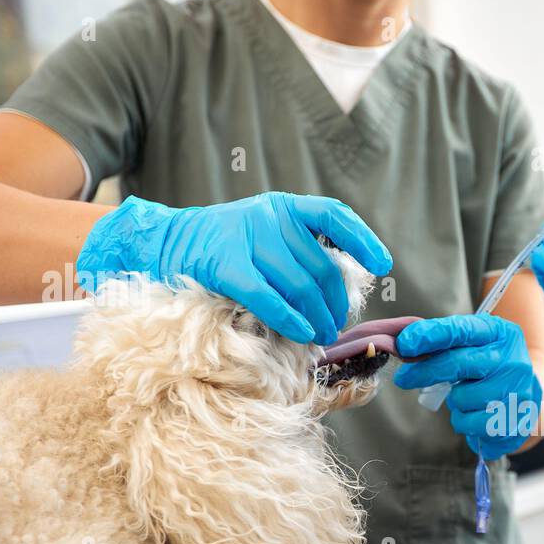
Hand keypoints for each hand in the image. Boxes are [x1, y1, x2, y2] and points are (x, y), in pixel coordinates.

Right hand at [76, 192, 392, 344]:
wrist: (162, 245)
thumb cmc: (224, 251)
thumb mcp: (264, 237)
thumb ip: (298, 252)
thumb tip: (343, 290)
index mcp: (283, 207)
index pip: (333, 215)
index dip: (362, 239)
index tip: (381, 265)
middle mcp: (269, 217)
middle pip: (320, 266)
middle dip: (335, 302)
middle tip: (337, 326)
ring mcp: (246, 238)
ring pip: (299, 285)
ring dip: (317, 317)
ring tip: (321, 336)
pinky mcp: (224, 265)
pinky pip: (268, 297)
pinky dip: (289, 319)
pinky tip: (302, 334)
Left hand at [394, 314, 541, 459]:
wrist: (527, 397)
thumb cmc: (490, 369)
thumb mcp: (475, 347)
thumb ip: (445, 344)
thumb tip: (405, 345)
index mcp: (502, 334)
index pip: (462, 330)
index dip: (431, 335)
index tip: (405, 343)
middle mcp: (514, 360)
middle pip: (458, 363)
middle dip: (425, 371)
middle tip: (404, 378)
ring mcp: (517, 392)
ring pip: (462, 398)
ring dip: (455, 401)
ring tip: (468, 397)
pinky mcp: (514, 422)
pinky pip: (470, 423)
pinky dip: (464, 421)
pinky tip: (476, 414)